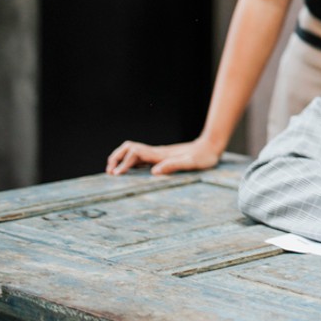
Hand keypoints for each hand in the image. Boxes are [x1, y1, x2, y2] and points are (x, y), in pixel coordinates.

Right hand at [105, 137, 221, 175]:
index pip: (135, 154)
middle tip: (109, 172)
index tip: (116, 175)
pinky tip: (129, 172)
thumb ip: (174, 165)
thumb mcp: (192, 163)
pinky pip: (140, 157)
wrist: (211, 146)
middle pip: (129, 148)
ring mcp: (158, 154)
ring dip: (121, 158)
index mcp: (160, 154)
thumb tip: (154, 172)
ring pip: (133, 151)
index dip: (124, 163)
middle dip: (116, 158)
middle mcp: (157, 152)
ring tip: (113, 172)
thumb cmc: (204, 156)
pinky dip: (130, 162)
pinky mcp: (161, 157)